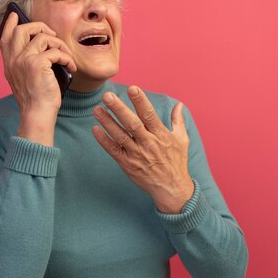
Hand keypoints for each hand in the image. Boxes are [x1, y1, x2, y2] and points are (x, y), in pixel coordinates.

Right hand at [0, 12, 76, 145]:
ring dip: (60, 45)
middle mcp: (14, 59)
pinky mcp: (37, 64)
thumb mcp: (25, 78)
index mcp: (9, 63)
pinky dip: (67, 57)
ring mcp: (24, 60)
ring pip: (43, 37)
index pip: (5, 36)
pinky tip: (70, 67)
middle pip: (23, 29)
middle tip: (52, 35)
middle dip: (40, 27)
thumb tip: (41, 45)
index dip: (11, 23)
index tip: (16, 15)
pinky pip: (55, 51)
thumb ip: (26, 62)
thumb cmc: (36, 99)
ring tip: (66, 57)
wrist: (37, 114)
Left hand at [92, 86, 194, 213]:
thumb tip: (179, 104)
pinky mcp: (128, 164)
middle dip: (119, 109)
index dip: (140, 101)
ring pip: (120, 136)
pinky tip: (95, 129)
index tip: (132, 88)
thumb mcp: (181, 139)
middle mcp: (148, 143)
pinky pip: (114, 151)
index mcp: (161, 135)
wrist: (172, 188)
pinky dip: (104, 141)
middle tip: (107, 96)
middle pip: (131, 123)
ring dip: (107, 122)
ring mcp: (136, 154)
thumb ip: (178, 120)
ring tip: (97, 109)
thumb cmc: (177, 162)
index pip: (149, 115)